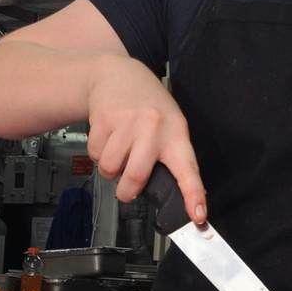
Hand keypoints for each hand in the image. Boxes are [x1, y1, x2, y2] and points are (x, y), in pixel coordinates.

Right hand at [85, 54, 206, 222]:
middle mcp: (153, 128)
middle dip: (127, 192)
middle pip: (136, 178)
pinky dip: (96, 154)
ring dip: (109, 169)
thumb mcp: (169, 124)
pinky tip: (107, 138)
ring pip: (110, 169)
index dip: (193, 195)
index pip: (188, 169)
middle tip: (127, 190)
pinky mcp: (103, 119)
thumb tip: (169, 194)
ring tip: (118, 151)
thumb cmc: (148, 105)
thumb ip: (169, 155)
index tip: (197, 216)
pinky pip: (94, 154)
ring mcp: (127, 123)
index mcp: (176, 134)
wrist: (118, 74)